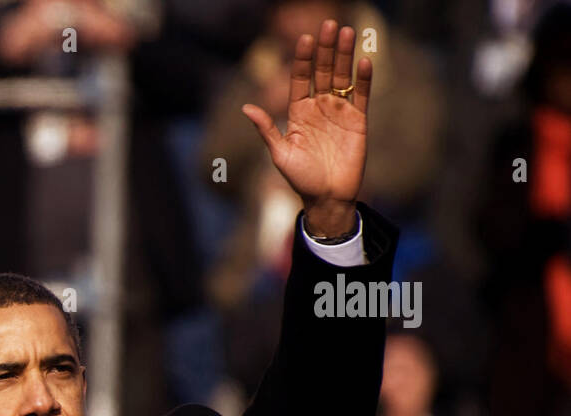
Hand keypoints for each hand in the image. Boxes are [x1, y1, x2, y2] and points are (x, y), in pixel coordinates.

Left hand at [242, 19, 371, 236]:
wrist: (327, 198)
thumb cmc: (300, 179)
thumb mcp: (280, 154)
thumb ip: (266, 129)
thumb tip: (246, 107)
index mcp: (298, 113)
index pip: (300, 79)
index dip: (302, 59)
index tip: (305, 38)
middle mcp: (319, 108)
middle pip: (323, 71)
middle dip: (326, 49)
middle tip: (329, 23)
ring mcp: (340, 112)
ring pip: (343, 78)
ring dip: (345, 55)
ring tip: (347, 32)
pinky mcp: (358, 121)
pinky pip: (361, 96)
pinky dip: (363, 79)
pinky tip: (363, 61)